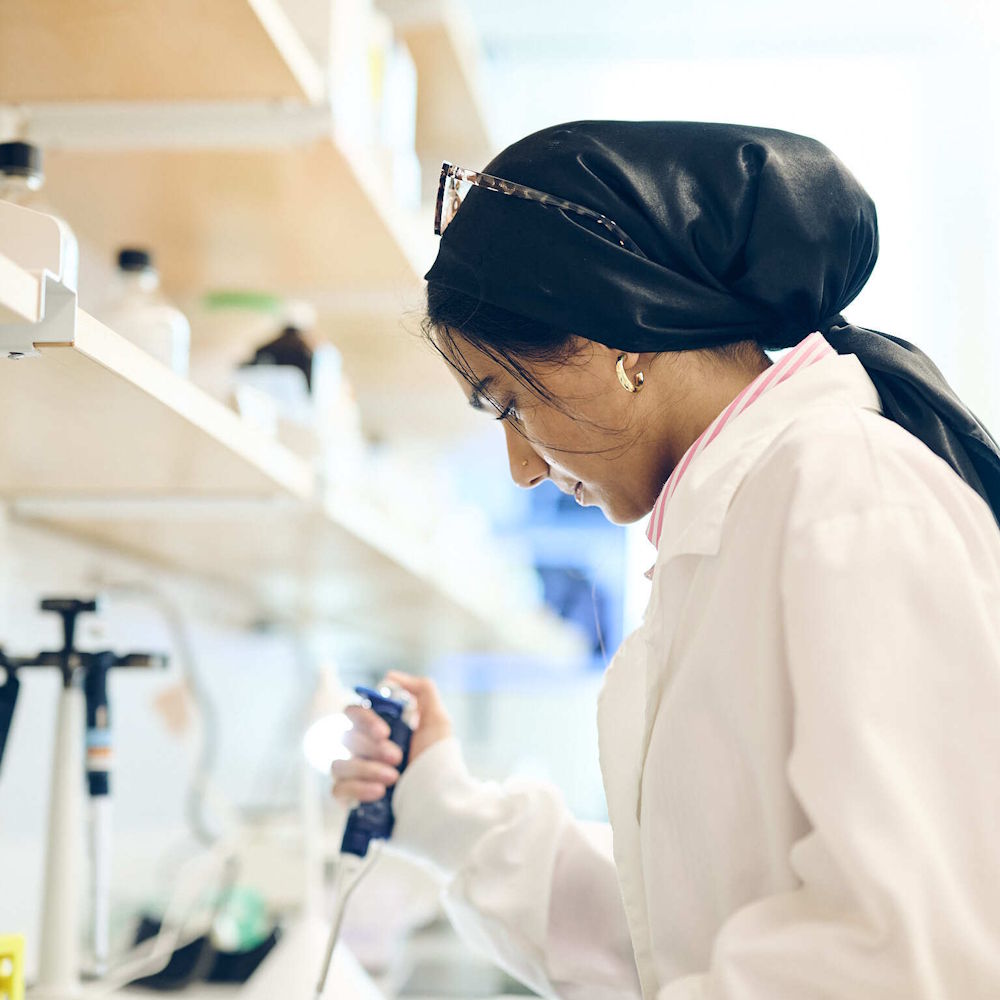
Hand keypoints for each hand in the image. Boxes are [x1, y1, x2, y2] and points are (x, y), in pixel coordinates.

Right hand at [330, 671, 452, 803]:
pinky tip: (379, 792)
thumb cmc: (440, 762)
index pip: (353, 712)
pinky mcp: (352, 798)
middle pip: (346, 738)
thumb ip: (422, 690)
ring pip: (339, 763)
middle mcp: (363, 749)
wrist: (442, 802)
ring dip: (367, 769)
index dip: (364, 720)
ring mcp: (356, 774)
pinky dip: (358, 788)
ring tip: (393, 778)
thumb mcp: (438, 721)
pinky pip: (337, 789)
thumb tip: (391, 676)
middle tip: (398, 758)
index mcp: (378, 729)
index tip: (385, 732)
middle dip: (373, 749)